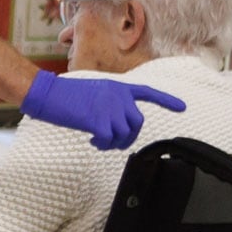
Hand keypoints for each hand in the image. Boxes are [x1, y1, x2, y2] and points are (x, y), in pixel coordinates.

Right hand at [21, 71, 184, 149]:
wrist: (48, 93)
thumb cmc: (64, 95)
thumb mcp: (93, 93)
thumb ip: (109, 104)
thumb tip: (115, 125)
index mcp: (118, 87)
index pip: (148, 92)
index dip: (166, 101)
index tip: (182, 107)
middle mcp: (118, 96)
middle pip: (137, 123)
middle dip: (128, 137)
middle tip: (111, 142)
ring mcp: (109, 107)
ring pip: (124, 134)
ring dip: (114, 143)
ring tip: (99, 142)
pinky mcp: (98, 120)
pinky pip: (110, 140)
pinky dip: (103, 145)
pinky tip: (93, 142)